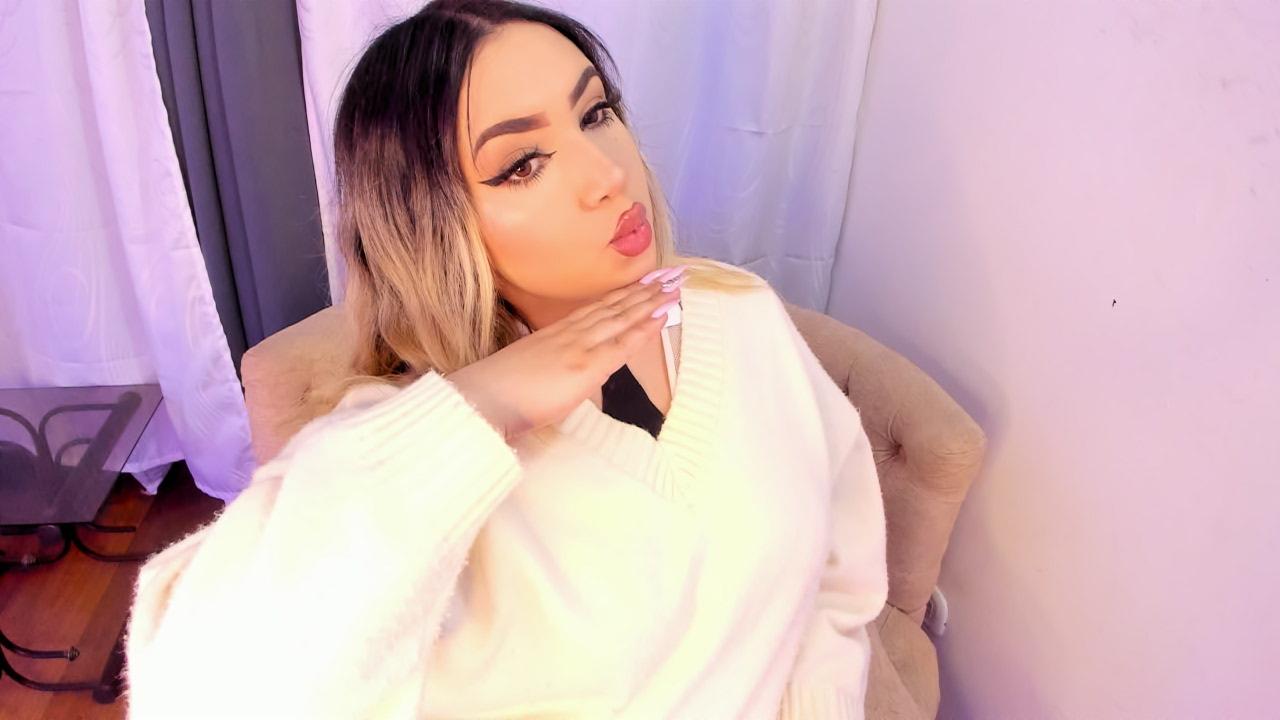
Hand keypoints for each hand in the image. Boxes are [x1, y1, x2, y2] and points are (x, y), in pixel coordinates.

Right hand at [446, 266, 686, 441]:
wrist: (483, 400)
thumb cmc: (498, 392)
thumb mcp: (526, 368)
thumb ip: (547, 360)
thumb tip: (558, 364)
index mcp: (556, 333)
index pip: (597, 309)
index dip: (623, 294)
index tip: (645, 280)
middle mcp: (571, 333)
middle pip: (615, 306)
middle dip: (645, 289)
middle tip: (671, 272)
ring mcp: (580, 346)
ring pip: (623, 317)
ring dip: (651, 300)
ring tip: (675, 284)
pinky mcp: (587, 366)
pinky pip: (623, 344)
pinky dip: (644, 327)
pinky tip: (661, 315)